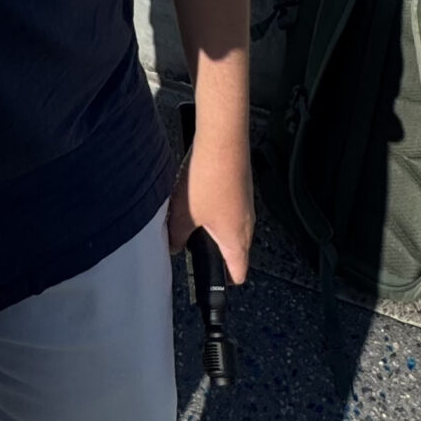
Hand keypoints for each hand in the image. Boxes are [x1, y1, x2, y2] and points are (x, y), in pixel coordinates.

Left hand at [166, 132, 253, 284]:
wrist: (223, 139)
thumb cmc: (208, 179)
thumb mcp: (183, 215)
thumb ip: (176, 237)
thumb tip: (173, 246)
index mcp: (237, 240)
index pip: (237, 274)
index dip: (222, 282)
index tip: (207, 280)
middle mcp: (247, 225)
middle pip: (234, 251)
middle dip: (212, 251)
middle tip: (189, 246)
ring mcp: (246, 204)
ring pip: (230, 227)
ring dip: (211, 226)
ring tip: (189, 217)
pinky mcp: (241, 186)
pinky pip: (229, 207)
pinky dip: (214, 206)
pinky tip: (196, 194)